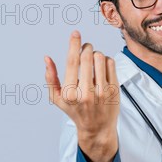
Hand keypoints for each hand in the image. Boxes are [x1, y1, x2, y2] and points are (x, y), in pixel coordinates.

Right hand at [44, 30, 119, 161]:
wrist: (97, 128)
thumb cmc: (75, 111)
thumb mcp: (57, 99)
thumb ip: (51, 78)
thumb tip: (47, 58)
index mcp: (70, 93)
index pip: (72, 62)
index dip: (73, 44)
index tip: (75, 33)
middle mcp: (86, 93)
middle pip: (87, 57)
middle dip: (86, 47)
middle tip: (86, 48)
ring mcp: (103, 92)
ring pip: (101, 58)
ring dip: (96, 54)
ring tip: (93, 60)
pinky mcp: (115, 90)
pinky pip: (111, 64)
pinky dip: (106, 60)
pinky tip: (102, 67)